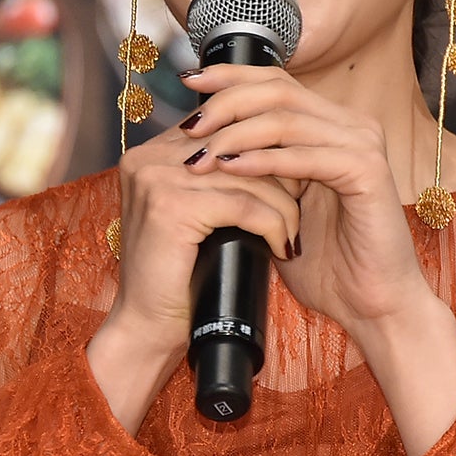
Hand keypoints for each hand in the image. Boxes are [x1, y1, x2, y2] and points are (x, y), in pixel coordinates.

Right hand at [89, 73, 301, 431]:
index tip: (299, 172)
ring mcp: (156, 178)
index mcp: (151, 152)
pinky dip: (273, 225)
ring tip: (296, 231)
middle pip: (238, 144)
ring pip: (248, 176)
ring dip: (284, 205)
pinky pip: (243, 205)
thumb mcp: (198, 214)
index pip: (224, 126)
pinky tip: (284, 246)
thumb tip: (280, 150)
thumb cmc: (178, 276)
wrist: (147, 329)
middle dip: (281, 171)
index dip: (266, 148)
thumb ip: (219, 178)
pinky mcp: (171, 206)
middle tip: (308, 196)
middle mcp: (148, 156)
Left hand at [178, 65, 437, 339]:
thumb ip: (253, 170)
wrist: (372, 305)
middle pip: (278, 90)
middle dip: (226, 102)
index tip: (187, 82)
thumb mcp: (278, 206)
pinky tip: (232, 168)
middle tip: (189, 126)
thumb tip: (197, 146)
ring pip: (286, 119)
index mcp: (331, 126)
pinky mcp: (368, 171)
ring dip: (236, 134)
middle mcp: (351, 126)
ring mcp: (362, 145)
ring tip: (200, 156)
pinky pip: (305, 156)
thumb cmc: (325, 262)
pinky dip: (264, 161)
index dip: (229, 78)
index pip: (274, 82)